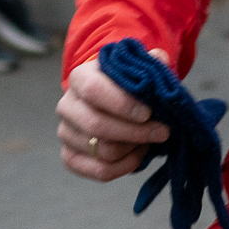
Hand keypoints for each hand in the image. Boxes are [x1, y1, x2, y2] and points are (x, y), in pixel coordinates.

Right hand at [58, 47, 172, 180]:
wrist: (108, 100)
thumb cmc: (124, 84)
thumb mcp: (135, 68)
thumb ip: (148, 62)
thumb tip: (160, 57)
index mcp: (79, 77)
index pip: (93, 90)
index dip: (122, 104)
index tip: (149, 112)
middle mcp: (66, 105)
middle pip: (97, 126)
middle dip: (136, 132)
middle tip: (162, 131)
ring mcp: (65, 133)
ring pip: (102, 151)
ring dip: (133, 148)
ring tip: (149, 139)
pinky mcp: (69, 156)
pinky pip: (99, 171)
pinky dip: (124, 167)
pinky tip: (138, 154)